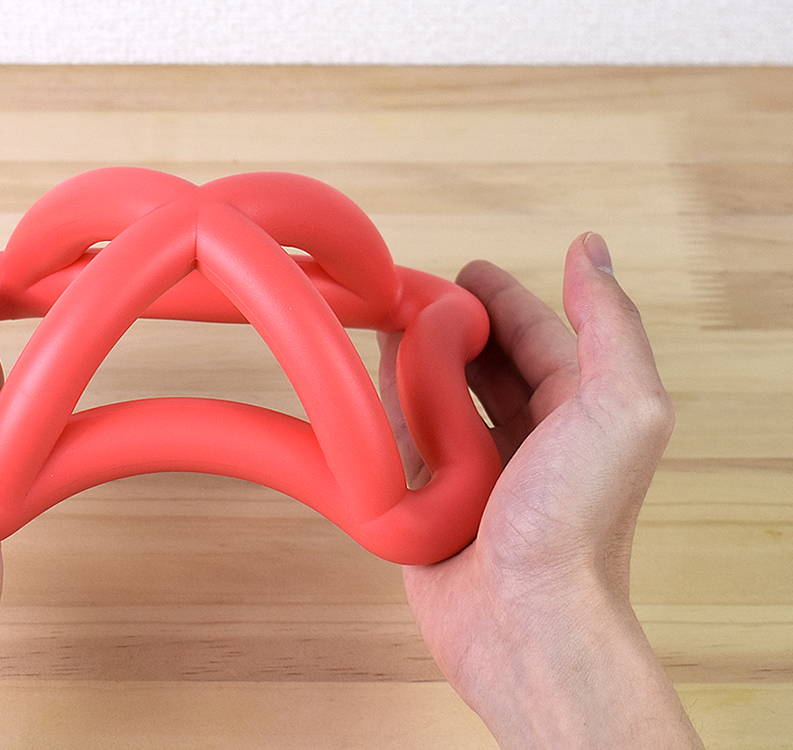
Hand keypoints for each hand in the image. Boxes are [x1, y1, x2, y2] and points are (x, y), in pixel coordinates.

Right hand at [381, 234, 702, 746]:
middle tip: (407, 294)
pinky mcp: (430, 502)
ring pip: (437, 398)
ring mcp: (477, 472)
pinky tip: (366, 384)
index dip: (500, 297)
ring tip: (380, 326)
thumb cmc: (577, 524)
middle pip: (482, 363)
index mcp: (579, 413)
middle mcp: (530, 440)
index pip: (536, 334)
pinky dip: (385, 410)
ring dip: (412, 360)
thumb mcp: (620, 407)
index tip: (461, 271)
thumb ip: (608, 325)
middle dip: (449, 324)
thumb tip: (590, 249)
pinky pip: (402, 443)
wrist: (524, 622)